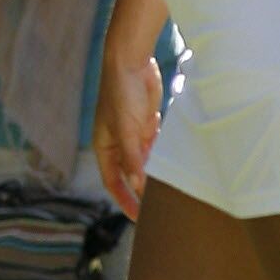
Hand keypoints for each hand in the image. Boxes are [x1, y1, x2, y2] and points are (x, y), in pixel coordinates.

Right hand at [92, 54, 163, 219]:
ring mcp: (133, 133)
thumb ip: (132, 158)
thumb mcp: (127, 129)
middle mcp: (118, 142)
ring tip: (171, 190)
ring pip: (145, 160)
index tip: (137, 218)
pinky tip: (174, 162)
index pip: (113, 181)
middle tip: (158, 208)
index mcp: (105, 146)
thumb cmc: (120, 93)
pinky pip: (155, 145)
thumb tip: (137, 186)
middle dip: (141, 190)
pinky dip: (163, 154)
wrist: (131, 61)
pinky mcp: (147, 122)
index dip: (124, 200)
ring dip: (155, 172)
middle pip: (130, 173)